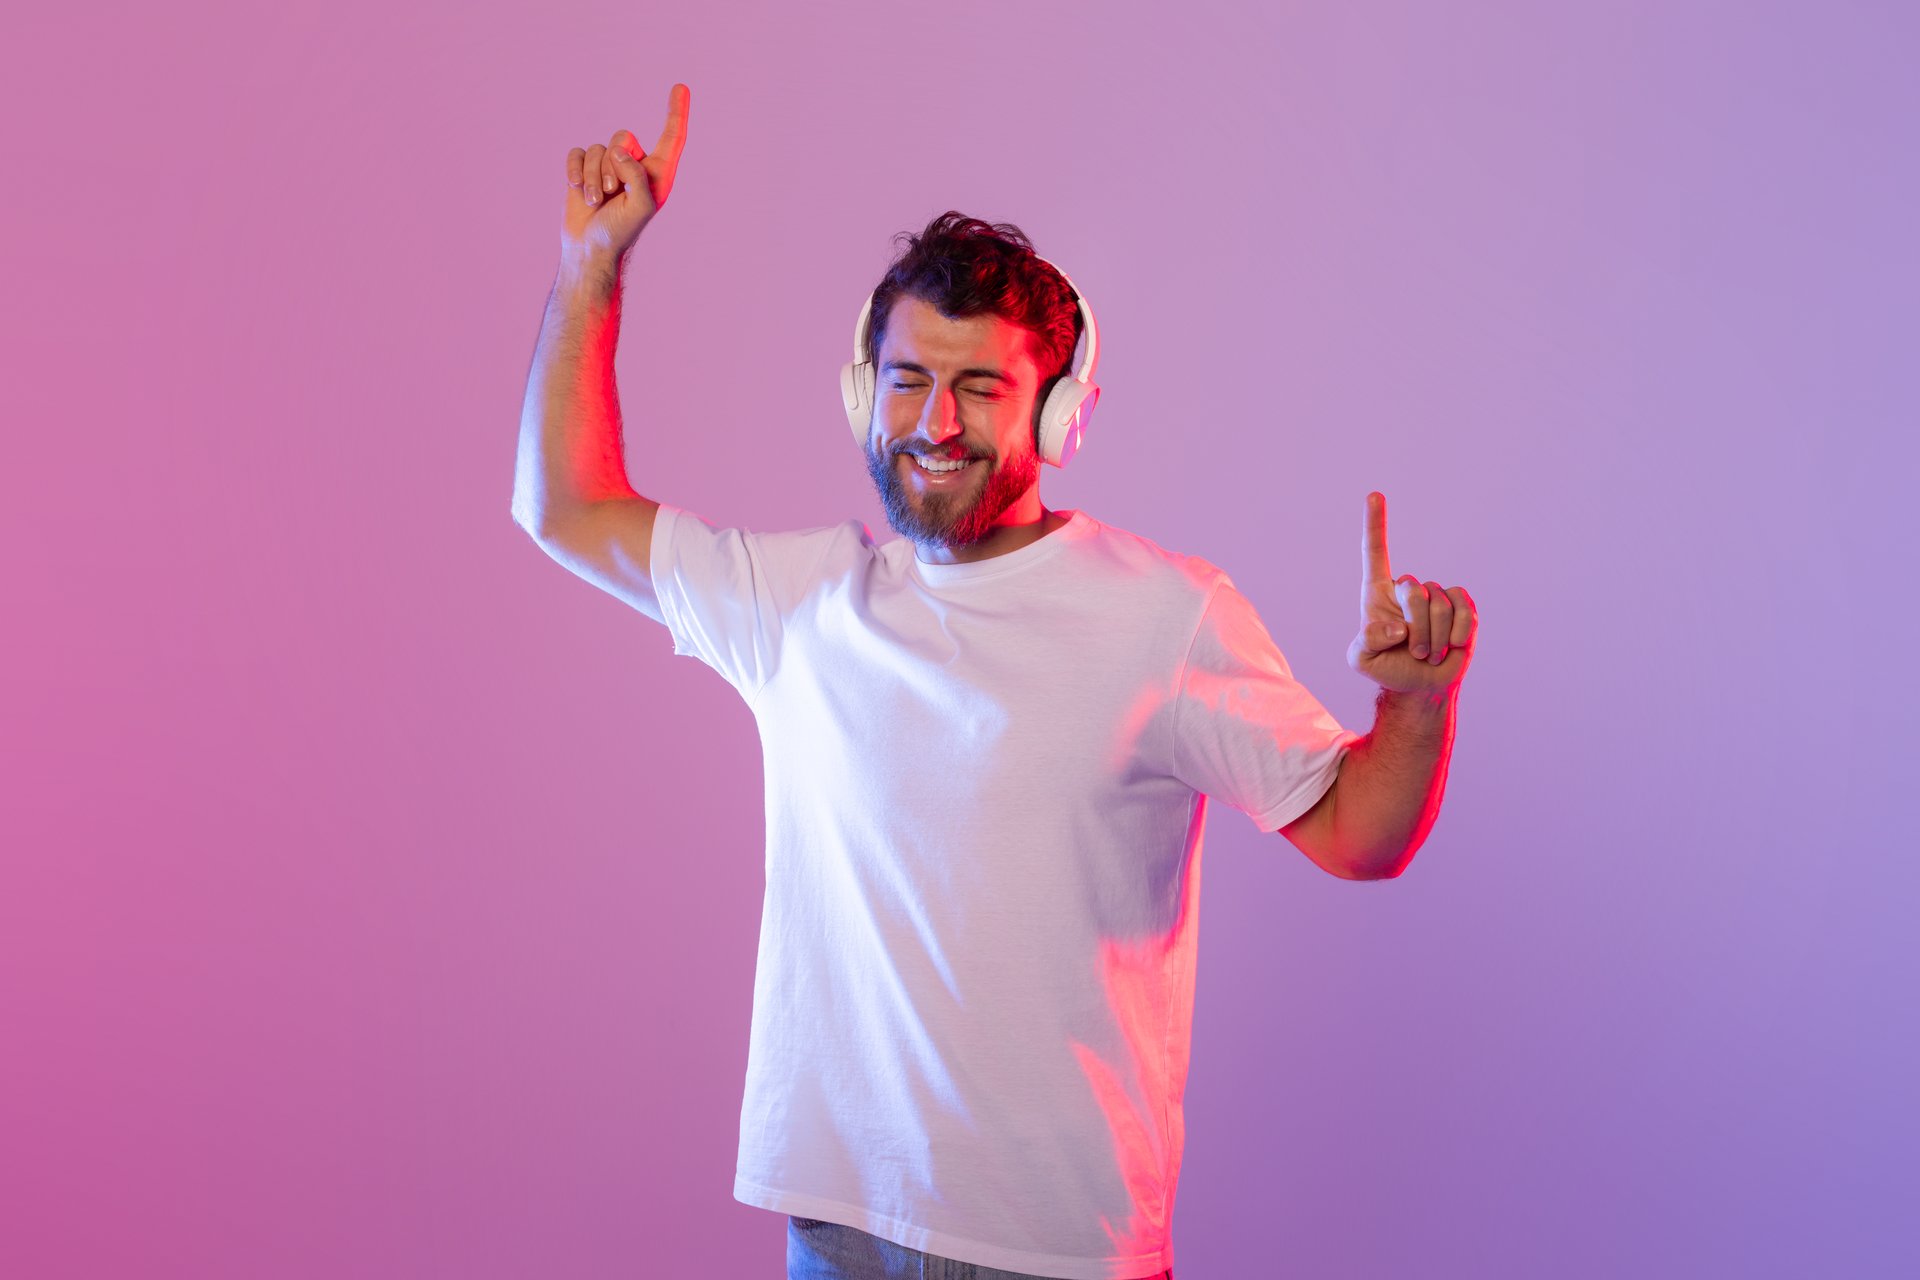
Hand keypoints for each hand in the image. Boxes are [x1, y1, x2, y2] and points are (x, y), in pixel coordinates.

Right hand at [560, 83, 690, 272]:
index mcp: (657, 174)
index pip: (671, 137)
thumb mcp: (640, 206)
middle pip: (624, 137)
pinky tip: (576, 189)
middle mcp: (635, 165)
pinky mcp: (585, 168)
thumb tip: (620, 150)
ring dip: (593, 176)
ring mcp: (608, 165)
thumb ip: (636, 176)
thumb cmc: (620, 232)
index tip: (680, 87)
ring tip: (596, 202)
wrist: (589, 248)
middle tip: (611, 194)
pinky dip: (576, 170)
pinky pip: (578, 152)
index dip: (676, 112)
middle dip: (613, 166)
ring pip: (599, 148)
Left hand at [1347, 491, 1477, 694]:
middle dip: (1417, 627)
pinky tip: (1453, 645)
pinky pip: (1464, 610)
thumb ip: (1367, 643)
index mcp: (1377, 592)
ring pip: (1440, 605)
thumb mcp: (1362, 660)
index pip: (1375, 552)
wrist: (1420, 685)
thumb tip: (1395, 627)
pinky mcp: (1462, 606)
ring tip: (1429, 653)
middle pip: (1414, 591)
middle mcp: (1407, 588)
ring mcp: (1436, 595)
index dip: (1376, 523)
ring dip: (1436, 638)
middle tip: (1416, 651)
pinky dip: (1459, 633)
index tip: (1374, 494)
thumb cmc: (1386, 668)